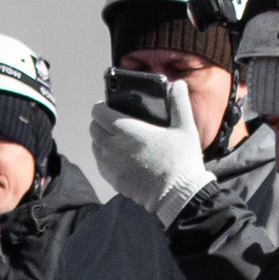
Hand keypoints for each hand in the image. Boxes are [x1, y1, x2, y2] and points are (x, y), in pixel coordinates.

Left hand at [89, 78, 208, 221]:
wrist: (178, 195)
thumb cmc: (182, 160)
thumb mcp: (185, 128)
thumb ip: (179, 103)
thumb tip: (178, 84)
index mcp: (128, 130)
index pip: (99, 113)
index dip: (100, 107)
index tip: (108, 105)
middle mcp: (114, 147)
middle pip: (93, 129)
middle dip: (99, 122)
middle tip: (110, 120)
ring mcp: (111, 165)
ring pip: (94, 146)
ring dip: (99, 139)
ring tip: (113, 137)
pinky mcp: (113, 180)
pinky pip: (99, 163)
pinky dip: (103, 156)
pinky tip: (115, 155)